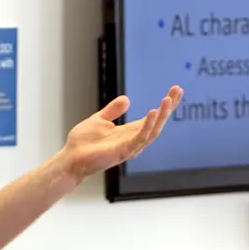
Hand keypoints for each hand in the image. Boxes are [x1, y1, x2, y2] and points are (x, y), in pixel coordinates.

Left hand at [60, 85, 182, 180]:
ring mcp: (130, 146)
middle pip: (157, 123)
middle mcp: (133, 139)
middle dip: (168, 107)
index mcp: (130, 132)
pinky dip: (147, 126)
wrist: (70, 158)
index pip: (153, 117)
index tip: (175, 90)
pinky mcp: (123, 151)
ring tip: (168, 99)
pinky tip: (153, 113)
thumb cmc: (83, 144)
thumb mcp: (100, 119)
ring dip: (161, 115)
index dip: (165, 105)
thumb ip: (113, 111)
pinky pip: (139, 138)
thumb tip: (127, 99)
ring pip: (153, 131)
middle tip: (178, 90)